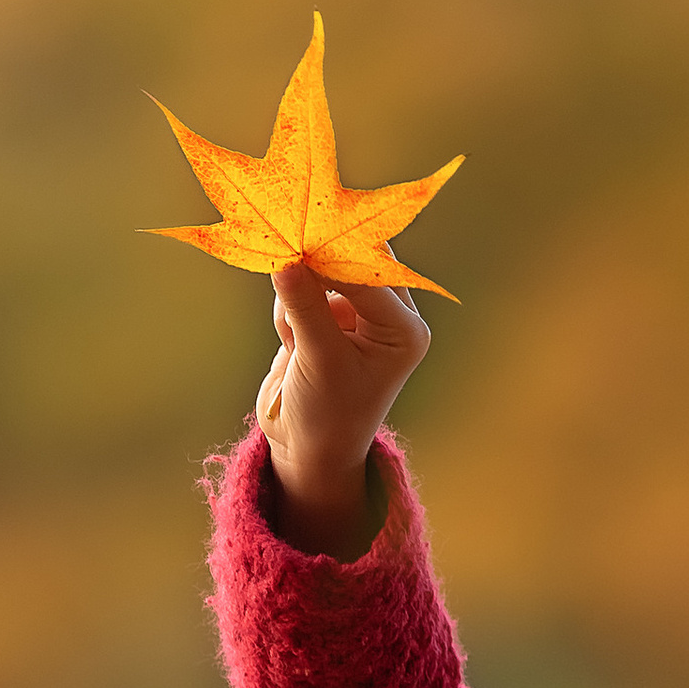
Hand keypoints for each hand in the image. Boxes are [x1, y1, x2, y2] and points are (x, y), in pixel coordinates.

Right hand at [258, 260, 430, 554]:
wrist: (307, 451)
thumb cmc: (328, 416)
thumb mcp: (319, 360)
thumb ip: (305, 306)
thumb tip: (286, 257)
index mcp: (404, 329)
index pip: (369, 272)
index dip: (332, 252)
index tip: (295, 237)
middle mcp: (388, 317)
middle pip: (351, 259)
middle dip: (317, 263)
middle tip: (284, 250)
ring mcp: (356, 314)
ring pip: (319, 273)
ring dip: (297, 299)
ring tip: (296, 342)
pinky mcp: (326, 317)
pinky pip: (299, 291)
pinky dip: (287, 312)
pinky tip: (292, 345)